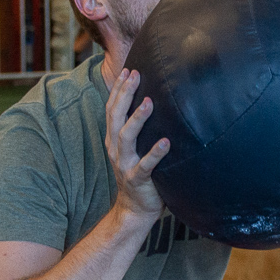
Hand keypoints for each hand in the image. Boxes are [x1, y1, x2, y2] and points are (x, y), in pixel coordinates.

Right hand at [107, 67, 167, 220]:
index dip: (118, 90)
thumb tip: (154, 102)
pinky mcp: (137, 179)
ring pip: (126, 138)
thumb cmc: (140, 174)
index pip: (112, 109)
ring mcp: (125, 164)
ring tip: (149, 103)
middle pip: (116, 117)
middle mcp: (116, 150)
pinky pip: (146, 165)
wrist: (135, 209)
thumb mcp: (134, 149)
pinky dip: (155, 153)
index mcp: (114, 140)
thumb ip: (138, 130)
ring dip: (137, 119)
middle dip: (124, 95)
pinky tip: (166, 142)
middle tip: (136, 75)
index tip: (128, 70)